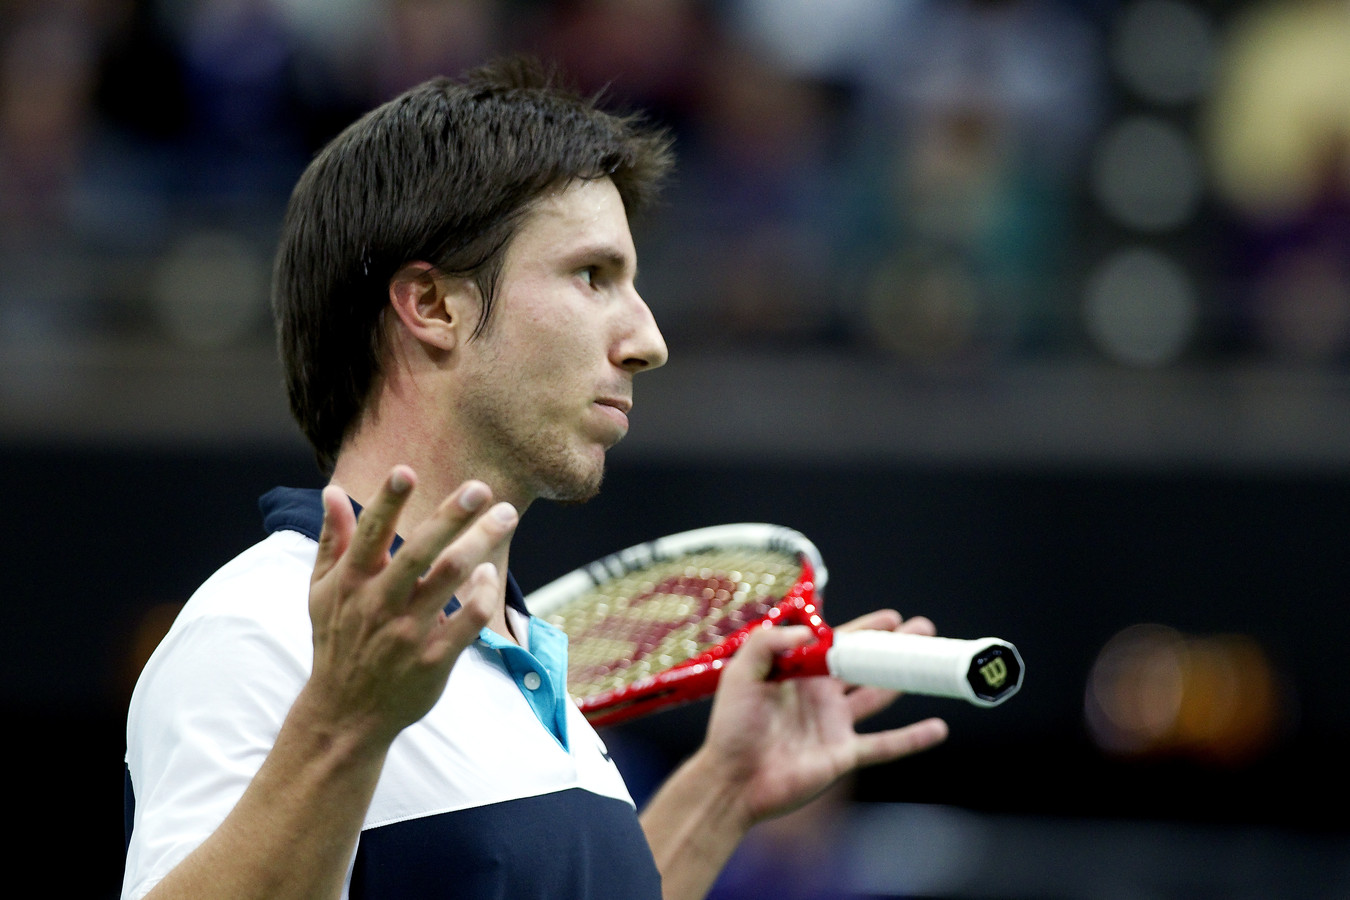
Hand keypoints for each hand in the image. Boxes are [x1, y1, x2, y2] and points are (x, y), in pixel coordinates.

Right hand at [303, 466, 517, 745]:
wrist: (345, 714)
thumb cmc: (337, 642)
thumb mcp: (322, 592)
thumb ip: (332, 540)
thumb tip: (332, 491)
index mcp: (352, 583)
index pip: (371, 534)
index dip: (387, 502)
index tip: (405, 471)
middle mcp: (379, 604)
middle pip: (419, 551)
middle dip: (450, 516)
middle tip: (481, 488)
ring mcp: (407, 633)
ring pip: (449, 579)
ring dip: (480, 544)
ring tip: (504, 516)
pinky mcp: (433, 660)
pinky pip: (467, 622)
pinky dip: (481, 594)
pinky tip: (489, 572)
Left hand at [704, 609, 949, 826]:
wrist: (732, 780)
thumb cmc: (731, 728)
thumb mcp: (740, 674)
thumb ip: (767, 643)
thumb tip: (810, 630)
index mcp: (799, 673)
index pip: (838, 644)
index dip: (865, 630)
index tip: (892, 618)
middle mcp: (821, 696)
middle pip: (866, 666)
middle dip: (894, 648)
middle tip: (923, 631)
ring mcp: (835, 725)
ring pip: (880, 697)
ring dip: (906, 681)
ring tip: (933, 665)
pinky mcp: (843, 755)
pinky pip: (885, 745)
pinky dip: (912, 738)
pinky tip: (937, 728)